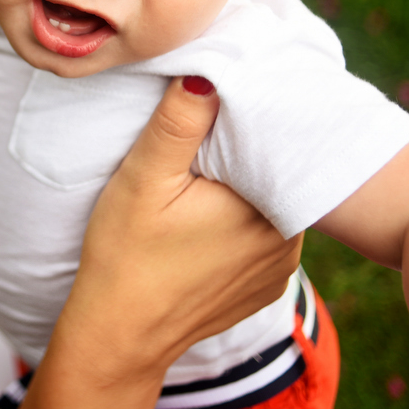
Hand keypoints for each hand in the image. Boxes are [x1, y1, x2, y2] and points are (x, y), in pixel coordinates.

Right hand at [0, 77, 301, 408]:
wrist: (119, 334)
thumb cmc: (124, 254)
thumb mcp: (143, 178)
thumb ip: (178, 123)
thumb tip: (207, 73)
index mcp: (267, 206)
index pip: (271, 143)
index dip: (244, 120)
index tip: (218, 108)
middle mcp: (289, 239)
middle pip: (274, 174)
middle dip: (247, 153)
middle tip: (208, 137)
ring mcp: (280, 269)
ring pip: (271, 205)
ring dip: (247, 189)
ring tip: (208, 179)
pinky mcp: (264, 289)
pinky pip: (265, 239)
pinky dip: (244, 225)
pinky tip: (210, 222)